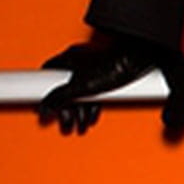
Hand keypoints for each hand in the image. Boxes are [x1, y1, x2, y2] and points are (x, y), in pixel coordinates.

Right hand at [38, 35, 159, 134]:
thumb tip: (46, 107)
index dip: (43, 93)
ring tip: (82, 126)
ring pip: (80, 92)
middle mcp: (80, 60)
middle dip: (66, 109)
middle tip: (66, 124)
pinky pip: (94, 93)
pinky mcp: (107, 74)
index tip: (41, 107)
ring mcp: (93, 68)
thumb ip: (61, 97)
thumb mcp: (83, 86)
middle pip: (64, 88)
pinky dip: (93, 106)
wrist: (142, 60)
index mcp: (69, 58)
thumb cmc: (117, 64)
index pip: (46, 75)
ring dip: (80, 112)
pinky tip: (94, 116)